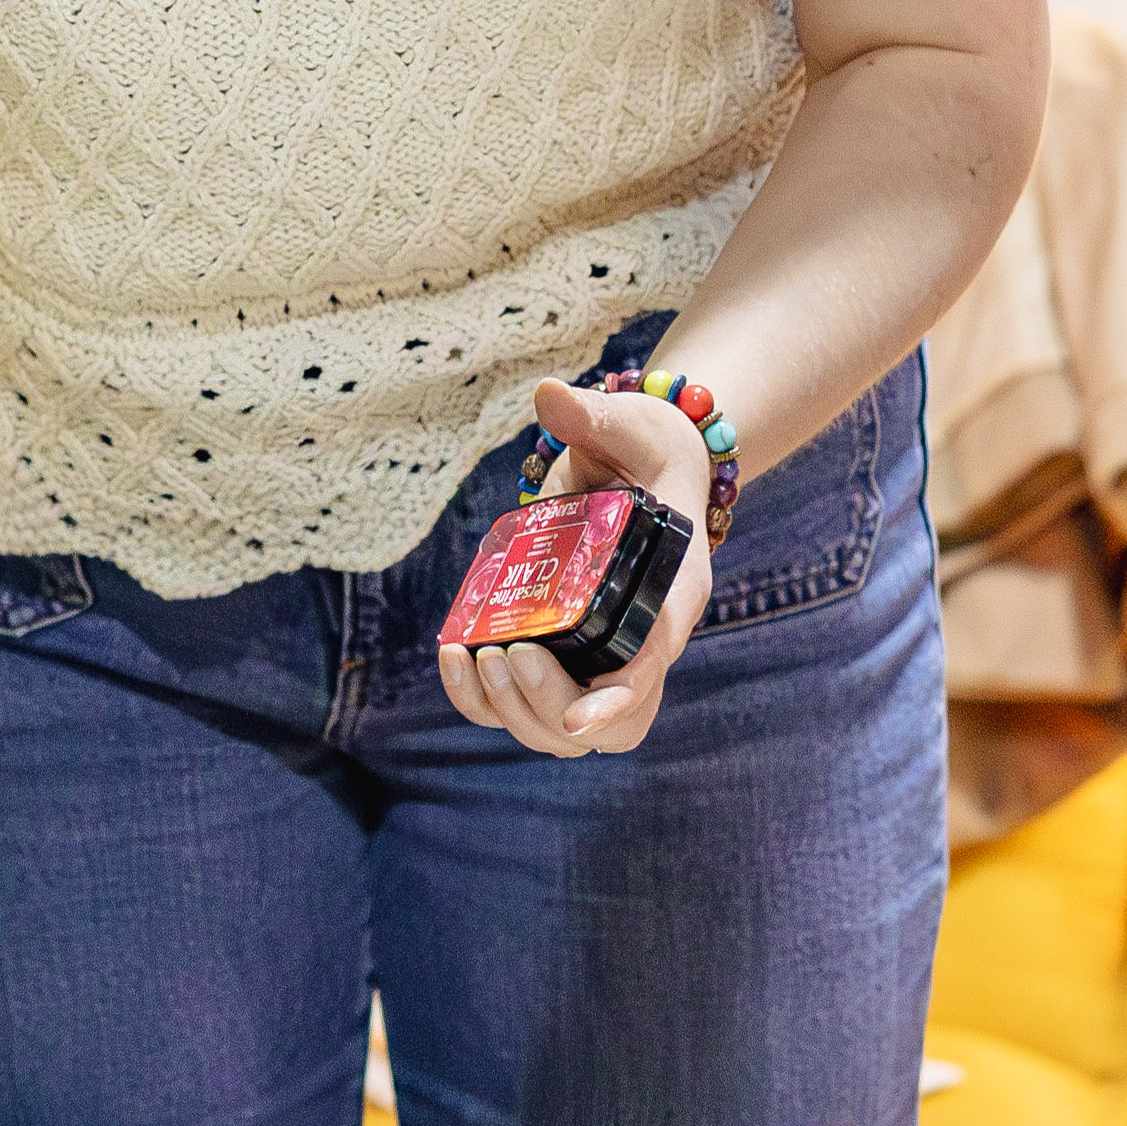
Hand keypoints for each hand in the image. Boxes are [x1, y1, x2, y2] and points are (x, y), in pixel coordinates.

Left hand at [437, 375, 722, 760]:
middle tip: (506, 652)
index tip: (577, 718)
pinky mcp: (560, 654)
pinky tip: (453, 654)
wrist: (639, 466)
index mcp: (673, 592)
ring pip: (565, 729)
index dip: (618, 698)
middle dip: (551, 705)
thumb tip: (547, 396)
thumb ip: (592, 417)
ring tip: (473, 656)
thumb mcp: (630, 425)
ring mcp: (599, 655)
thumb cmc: (643, 448)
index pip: (652, 663)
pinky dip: (483, 701)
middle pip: (610, 722)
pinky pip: (525, 707)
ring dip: (515, 710)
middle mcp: (642, 639)